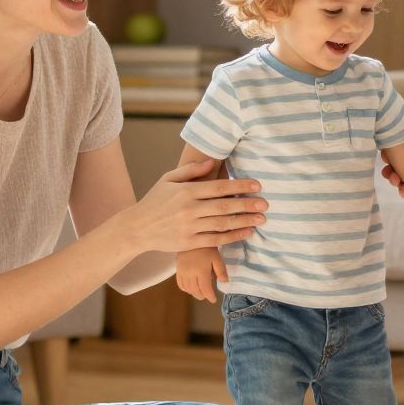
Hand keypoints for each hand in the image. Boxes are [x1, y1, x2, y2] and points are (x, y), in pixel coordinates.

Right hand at [125, 159, 265, 253]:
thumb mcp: (168, 179)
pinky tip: (247, 232)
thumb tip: (212, 162)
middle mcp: (189, 209)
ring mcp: (189, 227)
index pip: (219, 187)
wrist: (137, 228)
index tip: (257, 186)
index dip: (240, 185)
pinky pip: (216, 240)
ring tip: (261, 219)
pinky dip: (233, 236)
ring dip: (244, 221)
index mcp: (186, 191)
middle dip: (247, 204)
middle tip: (266, 203)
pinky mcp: (189, 243)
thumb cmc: (155, 200)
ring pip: (223, 224)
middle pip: (224, 206)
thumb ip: (191, 171)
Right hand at [176, 247, 228, 301]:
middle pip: (195, 290)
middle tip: (207, 296)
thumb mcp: (217, 258)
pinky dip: (185, 289)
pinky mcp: (178, 270)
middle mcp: (190, 274)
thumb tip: (224, 282)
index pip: (205, 289)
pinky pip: (180, 284)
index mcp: (201, 271)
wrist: (193, 238)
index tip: (214, 300)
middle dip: (202, 295)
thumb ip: (221, 271)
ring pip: (188, 289)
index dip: (210, 296)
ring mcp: (183, 272)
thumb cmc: (207, 248)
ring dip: (194, 293)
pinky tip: (190, 288)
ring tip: (200, 293)